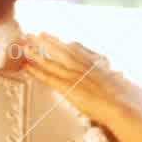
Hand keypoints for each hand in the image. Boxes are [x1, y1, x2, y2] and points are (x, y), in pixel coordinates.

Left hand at [20, 33, 141, 124]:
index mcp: (90, 66)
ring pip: (50, 62)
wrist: (116, 106)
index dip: (60, 43)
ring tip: (24, 45)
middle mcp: (80, 68)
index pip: (72, 51)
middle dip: (45, 42)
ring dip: (37, 53)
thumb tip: (106, 80)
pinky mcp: (67, 87)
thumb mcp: (111, 85)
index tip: (51, 36)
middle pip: (59, 51)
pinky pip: (48, 77)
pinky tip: (27, 66)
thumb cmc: (117, 101)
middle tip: (33, 34)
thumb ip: (104, 80)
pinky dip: (36, 71)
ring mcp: (72, 76)